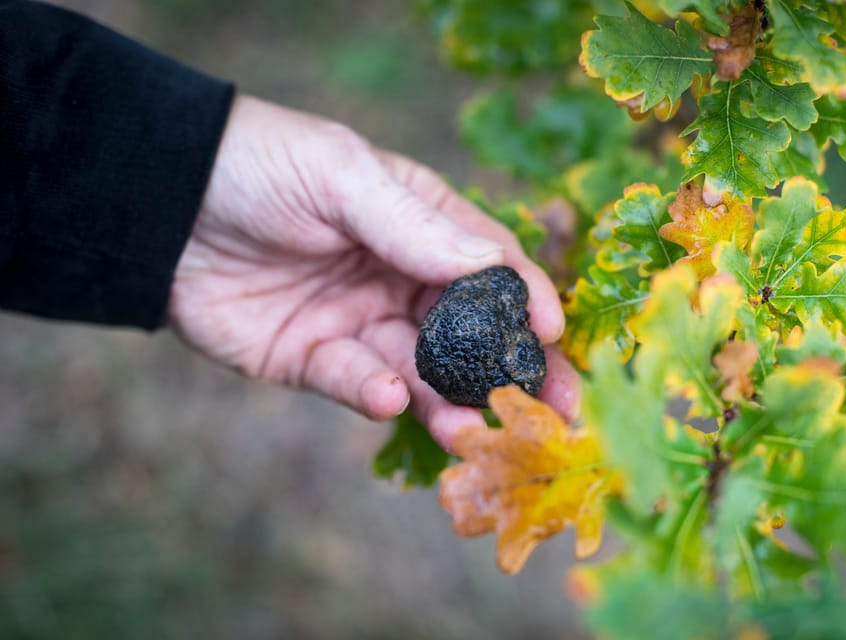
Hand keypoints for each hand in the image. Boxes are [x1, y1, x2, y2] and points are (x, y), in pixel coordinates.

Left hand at [168, 96, 580, 448]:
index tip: (551, 331)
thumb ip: (414, 226)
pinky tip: (390, 395)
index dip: (522, 297)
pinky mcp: (313, 359)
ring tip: (474, 425)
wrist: (158, 203)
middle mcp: (397, 275)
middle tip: (553, 408)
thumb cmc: (260, 166)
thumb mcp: (342, 177)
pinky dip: (376, 394)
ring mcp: (358, 321)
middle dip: (511, 369)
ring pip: (421, 369)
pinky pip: (356, 383)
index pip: (487, 262)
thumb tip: (492, 265)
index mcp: (416, 222)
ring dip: (450, 399)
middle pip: (470, 329)